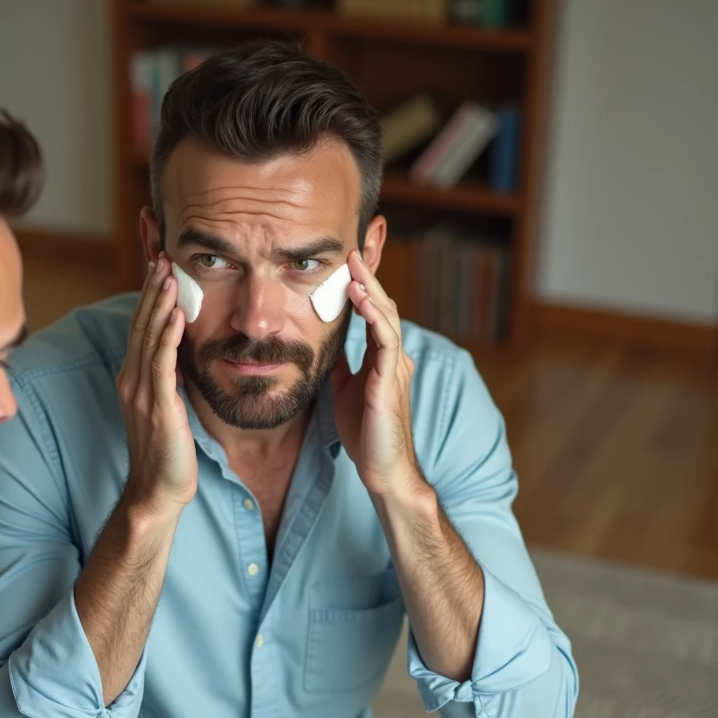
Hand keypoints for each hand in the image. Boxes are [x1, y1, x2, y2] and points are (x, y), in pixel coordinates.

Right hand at [117, 256, 196, 520]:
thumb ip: (167, 378)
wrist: (156, 492)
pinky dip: (167, 336)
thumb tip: (179, 353)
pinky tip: (175, 314)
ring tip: (167, 272)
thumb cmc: (166, 453)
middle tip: (161, 253)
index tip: (160, 265)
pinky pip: (161, 364)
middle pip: (140, 324)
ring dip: (158, 302)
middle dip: (152, 288)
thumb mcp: (166, 406)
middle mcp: (131, 379)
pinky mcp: (156, 406)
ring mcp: (141, 392)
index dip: (149, 295)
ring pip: (148, 337)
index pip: (140, 327)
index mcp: (133, 378)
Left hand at [331, 251, 425, 499]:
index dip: (361, 285)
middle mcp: (393, 356)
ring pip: (386, 315)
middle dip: (368, 276)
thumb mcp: (345, 389)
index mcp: (381, 357)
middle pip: (382, 305)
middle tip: (353, 247)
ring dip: (370, 287)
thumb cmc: (365, 433)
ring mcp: (395, 366)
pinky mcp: (391, 380)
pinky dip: (374, 315)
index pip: (372, 311)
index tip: (346, 260)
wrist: (381, 470)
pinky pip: (385, 339)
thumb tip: (321, 343)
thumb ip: (340, 364)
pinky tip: (361, 297)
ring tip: (354, 263)